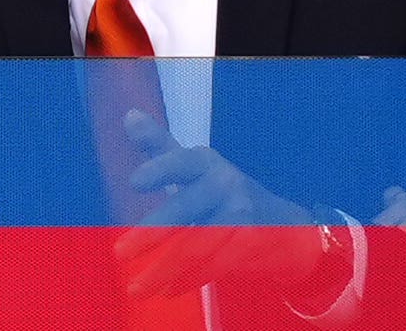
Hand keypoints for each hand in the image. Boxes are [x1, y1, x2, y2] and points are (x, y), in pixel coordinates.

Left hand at [113, 110, 322, 297]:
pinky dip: (190, 279)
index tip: (133, 182)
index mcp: (205, 162)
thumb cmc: (222, 192)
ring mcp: (243, 214)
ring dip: (164, 269)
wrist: (286, 224)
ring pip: (196, 244)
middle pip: (183, 210)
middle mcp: (226, 183)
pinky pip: (215, 264)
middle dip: (150, 234)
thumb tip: (128, 115)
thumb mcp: (193, 166)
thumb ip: (159, 145)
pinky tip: (168, 290)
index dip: (159, 169)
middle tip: (119, 253)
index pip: (181, 161)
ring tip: (137, 289)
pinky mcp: (253, 243)